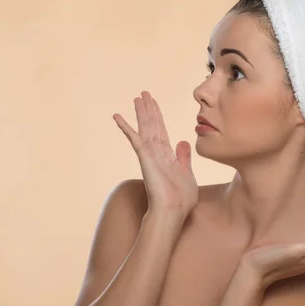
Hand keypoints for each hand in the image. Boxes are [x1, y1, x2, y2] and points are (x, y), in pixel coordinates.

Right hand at [113, 91, 198, 219]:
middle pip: (152, 126)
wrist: (173, 212)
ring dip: (141, 112)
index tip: (154, 103)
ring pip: (145, 128)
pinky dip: (126, 127)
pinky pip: (134, 139)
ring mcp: (150, 155)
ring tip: (138, 97)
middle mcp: (157, 153)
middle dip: (149, 109)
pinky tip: (117, 116)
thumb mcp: (187, 173)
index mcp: (167, 156)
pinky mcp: (145, 158)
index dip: (158, 116)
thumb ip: (183, 157)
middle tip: (144, 93)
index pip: (161, 131)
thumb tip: (182, 141)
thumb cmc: (181, 199)